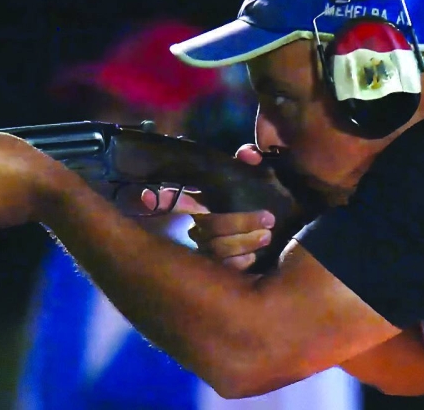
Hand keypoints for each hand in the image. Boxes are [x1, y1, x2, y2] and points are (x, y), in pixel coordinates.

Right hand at [144, 144, 277, 272]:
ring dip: (244, 242)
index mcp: (201, 205)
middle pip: (210, 226)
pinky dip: (240, 262)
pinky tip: (253, 257)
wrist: (275, 235)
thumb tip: (248, 154)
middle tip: (268, 219)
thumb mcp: (253, 182)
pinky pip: (225, 268)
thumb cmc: (257, 204)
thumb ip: (248, 164)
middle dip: (239, 221)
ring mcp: (206, 250)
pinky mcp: (218, 271)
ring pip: (217, 248)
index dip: (163, 198)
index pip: (177, 199)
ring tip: (267, 236)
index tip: (147, 195)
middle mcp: (198, 227)